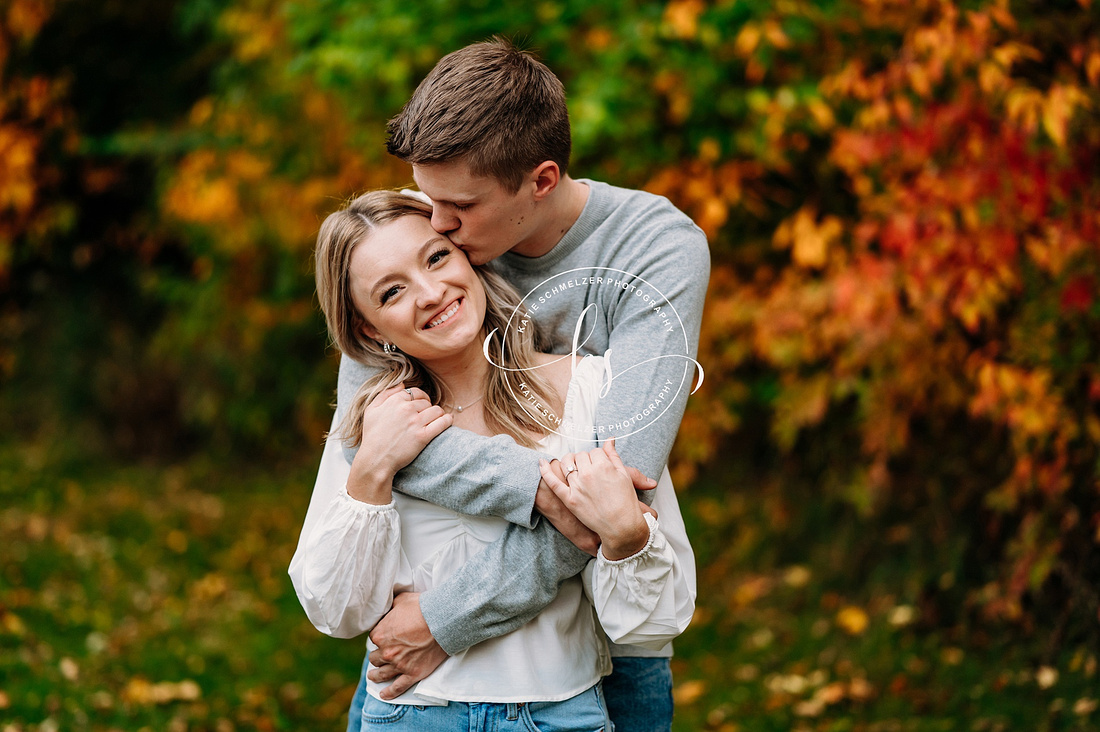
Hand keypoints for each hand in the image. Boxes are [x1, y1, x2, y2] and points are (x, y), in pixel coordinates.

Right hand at [348, 385, 451, 502]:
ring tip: (437, 420)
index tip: (422, 405)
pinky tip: (448, 421)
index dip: (421, 398)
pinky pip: (442, 423)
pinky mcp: (423, 436)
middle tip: (427, 416)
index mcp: (395, 401)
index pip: (416, 392)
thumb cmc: (372, 436)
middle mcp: (406, 409)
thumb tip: (402, 384)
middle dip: (428, 408)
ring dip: (439, 414)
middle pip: (427, 402)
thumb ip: (385, 394)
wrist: (375, 459)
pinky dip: (447, 420)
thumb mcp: (371, 410)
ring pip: (437, 410)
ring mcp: (415, 422)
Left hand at [367, 593, 448, 699]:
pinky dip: (389, 693)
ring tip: (373, 676)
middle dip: (377, 655)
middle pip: (375, 657)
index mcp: (381, 634)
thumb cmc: (423, 608)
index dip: (379, 636)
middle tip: (381, 654)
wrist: (443, 621)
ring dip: (375, 675)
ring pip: (381, 674)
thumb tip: (388, 604)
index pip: (372, 638)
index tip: (383, 637)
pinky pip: (397, 687)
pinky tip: (383, 694)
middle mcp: (387, 652)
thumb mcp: (402, 600)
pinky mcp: (412, 674)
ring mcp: (399, 665)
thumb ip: (391, 605)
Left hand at [539, 439, 650, 559]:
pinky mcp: (569, 499)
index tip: (602, 466)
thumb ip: (613, 455)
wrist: (621, 526)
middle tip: (592, 471)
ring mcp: (577, 486)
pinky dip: (545, 471)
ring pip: (566, 464)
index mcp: (603, 466)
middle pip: (580, 456)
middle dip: (585, 460)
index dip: (599, 458)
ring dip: (570, 462)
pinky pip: (553, 482)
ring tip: (575, 468)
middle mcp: (588, 474)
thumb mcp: (624, 475)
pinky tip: (541, 462)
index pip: (595, 451)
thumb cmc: (626, 501)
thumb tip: (609, 439)